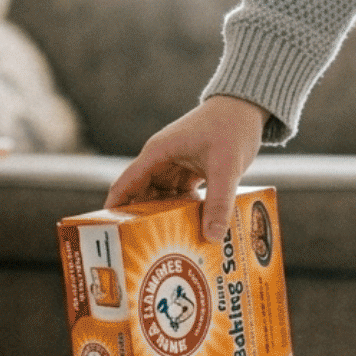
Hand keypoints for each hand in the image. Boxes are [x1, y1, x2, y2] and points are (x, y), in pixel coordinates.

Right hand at [106, 94, 269, 241]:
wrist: (248, 105)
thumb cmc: (232, 126)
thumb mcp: (226, 166)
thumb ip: (219, 202)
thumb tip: (212, 237)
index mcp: (158, 153)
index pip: (126, 183)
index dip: (114, 208)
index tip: (107, 232)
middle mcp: (162, 159)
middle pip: (142, 195)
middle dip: (140, 220)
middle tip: (140, 250)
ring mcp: (175, 165)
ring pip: (162, 198)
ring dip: (164, 218)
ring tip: (164, 246)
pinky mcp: (190, 170)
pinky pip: (180, 196)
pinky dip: (183, 211)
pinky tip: (189, 231)